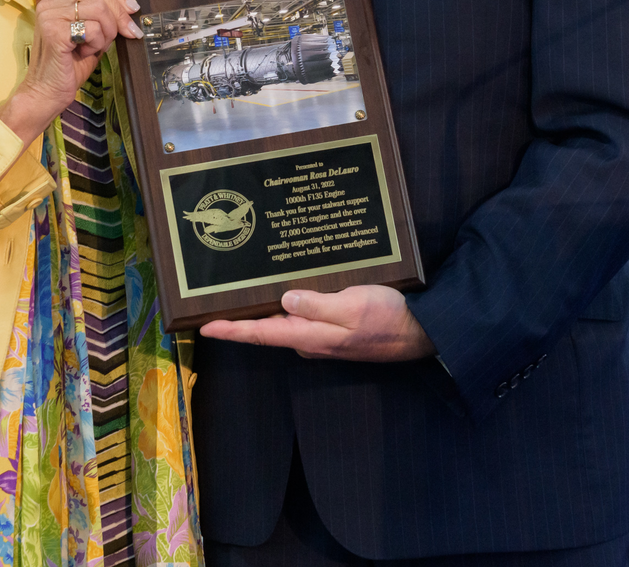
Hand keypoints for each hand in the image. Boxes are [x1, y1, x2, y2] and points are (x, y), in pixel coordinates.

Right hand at [0, 0, 140, 162]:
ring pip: (98, 9)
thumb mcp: (92, 36)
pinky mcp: (54, 32)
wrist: (47, 93)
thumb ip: (104, 20)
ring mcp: (50, 16)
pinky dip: (97, 42)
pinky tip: (84, 53)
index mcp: (57, 2)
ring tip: (96, 46)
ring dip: (107, 31)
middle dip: (119, 15)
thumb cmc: (69, 67)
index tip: (133, 8)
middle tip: (129, 33)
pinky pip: (91, 28)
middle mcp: (50, 5)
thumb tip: (129, 9)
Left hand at [200, 285, 436, 361]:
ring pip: (286, 322)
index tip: (203, 327)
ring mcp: (324, 337)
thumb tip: (283, 300)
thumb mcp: (353, 306)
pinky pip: (305, 318)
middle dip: (242, 317)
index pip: (261, 334)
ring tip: (244, 288)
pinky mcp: (337, 330)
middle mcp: (312, 340)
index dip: (231, 331)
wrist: (424, 333)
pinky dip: (291, 305)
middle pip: (268, 329)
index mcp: (311, 337)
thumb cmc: (390, 318)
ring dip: (266, 309)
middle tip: (218, 299)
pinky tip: (287, 288)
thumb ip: (318, 305)